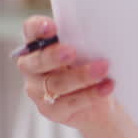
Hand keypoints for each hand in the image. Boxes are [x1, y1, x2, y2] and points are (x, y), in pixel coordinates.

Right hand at [14, 15, 117, 132]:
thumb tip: (96, 35)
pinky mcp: (51, 110)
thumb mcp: (86, 51)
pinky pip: (70, 102)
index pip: (31, 30)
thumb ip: (83, 41)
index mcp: (38, 45)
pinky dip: (91, 94)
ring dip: (81, 76)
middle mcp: (32, 67)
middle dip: (54, 56)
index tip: (51, 26)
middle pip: (37, 61)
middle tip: (72, 52)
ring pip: (56, 84)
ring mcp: (38, 91)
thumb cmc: (89, 66)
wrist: (98, 104)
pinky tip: (107, 87)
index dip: (38, 27)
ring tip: (103, 68)